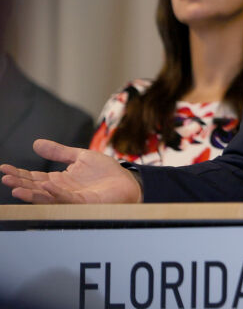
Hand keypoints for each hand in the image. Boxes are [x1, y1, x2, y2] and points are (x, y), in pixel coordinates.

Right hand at [0, 139, 142, 203]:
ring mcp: (72, 198)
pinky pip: (67, 198)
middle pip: (36, 188)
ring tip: (15, 188)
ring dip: (31, 193)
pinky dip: (56, 193)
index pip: (35, 177)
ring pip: (47, 197)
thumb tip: (36, 143)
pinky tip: (46, 186)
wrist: (127, 182)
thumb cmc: (105, 172)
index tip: (4, 168)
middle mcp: (62, 191)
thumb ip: (59, 152)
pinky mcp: (84, 203)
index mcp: (60, 180)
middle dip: (20, 183)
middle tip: (5, 178)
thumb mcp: (80, 156)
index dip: (20, 173)